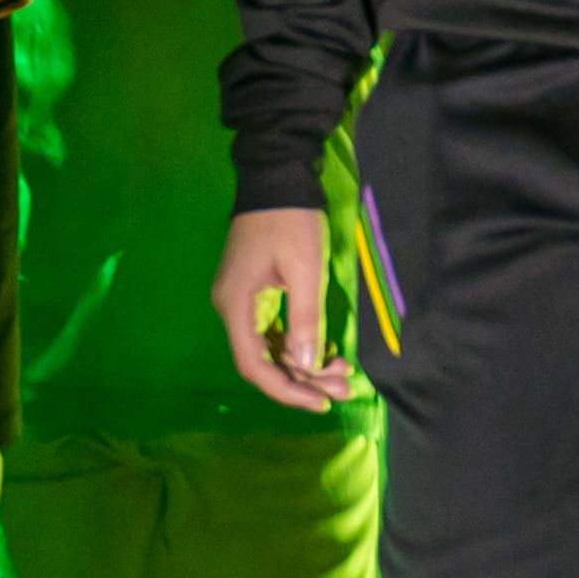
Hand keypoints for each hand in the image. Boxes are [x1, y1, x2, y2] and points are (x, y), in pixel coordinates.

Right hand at [214, 206, 356, 411]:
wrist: (278, 177)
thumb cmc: (290, 222)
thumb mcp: (304, 270)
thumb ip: (305, 320)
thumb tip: (305, 365)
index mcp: (236, 305)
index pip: (254, 364)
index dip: (286, 389)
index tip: (321, 401)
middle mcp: (233, 309)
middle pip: (264, 361)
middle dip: (305, 378)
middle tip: (345, 387)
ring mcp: (243, 301)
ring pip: (272, 348)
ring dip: (306, 364)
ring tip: (344, 374)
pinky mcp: (257, 294)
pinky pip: (276, 331)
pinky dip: (300, 345)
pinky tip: (328, 353)